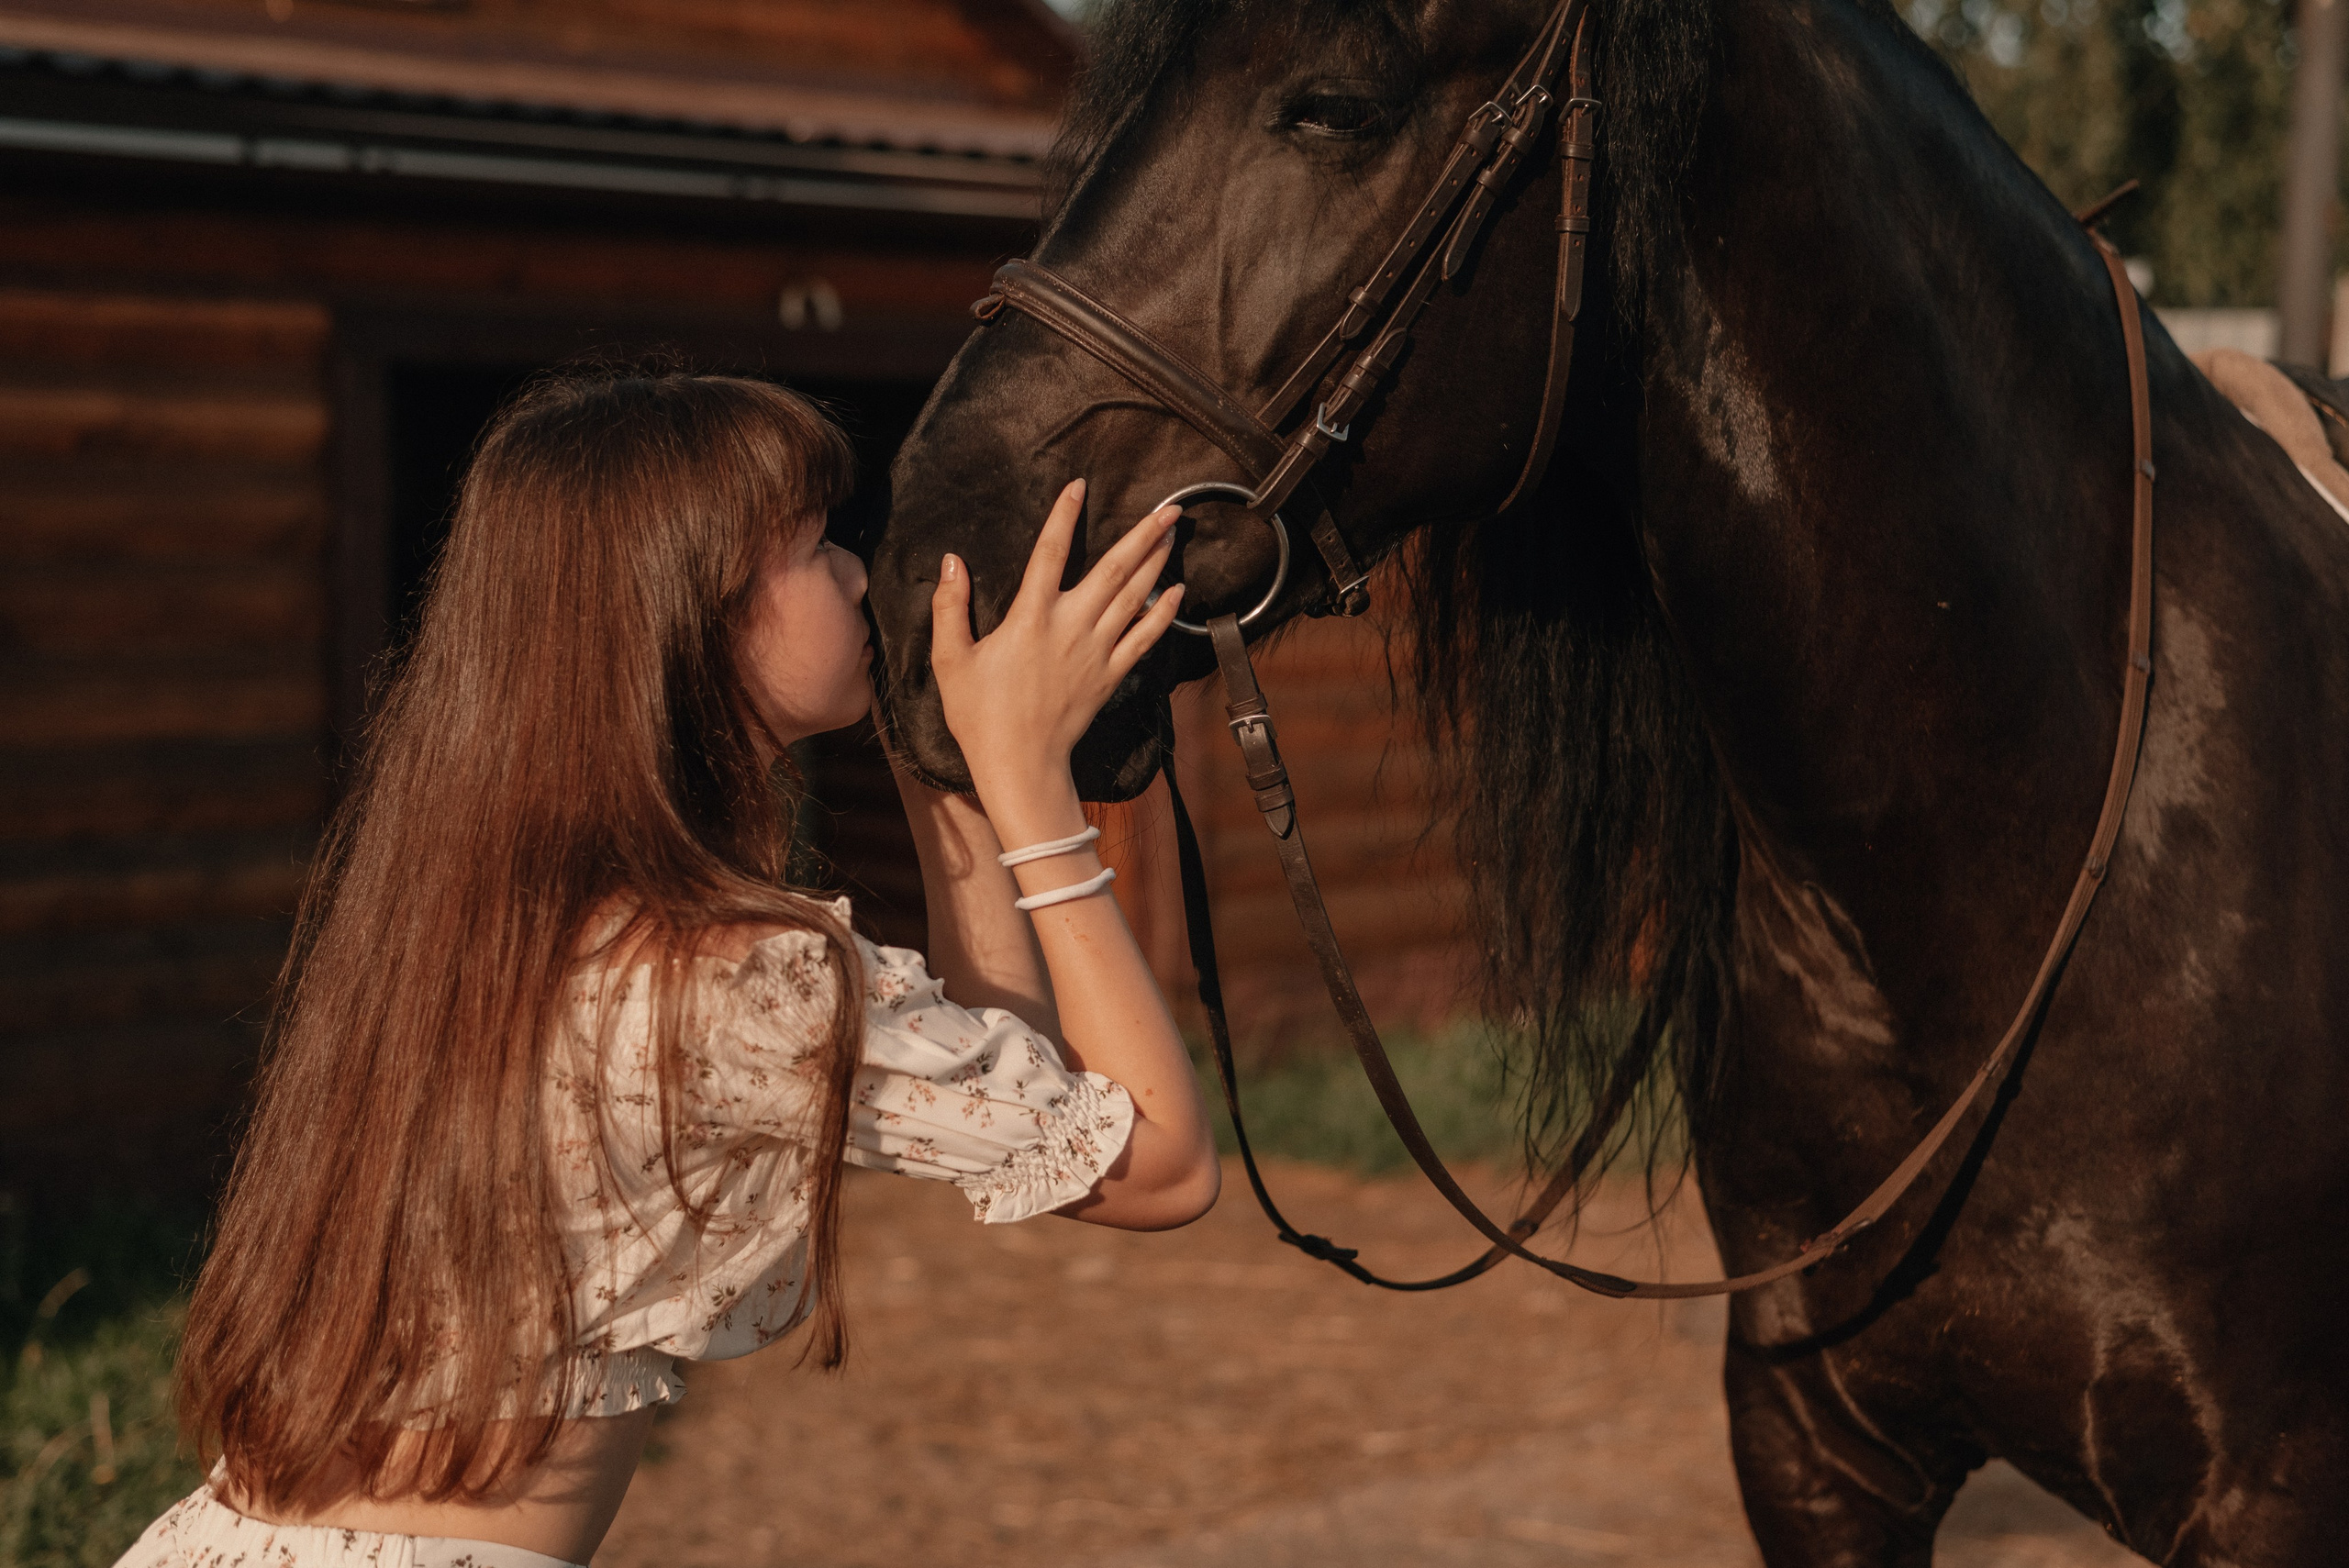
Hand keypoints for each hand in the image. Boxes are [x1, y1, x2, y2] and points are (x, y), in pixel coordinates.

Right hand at [929, 479, 1183, 814]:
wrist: (1020, 765)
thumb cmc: (980, 716)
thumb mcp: (951, 661)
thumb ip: (950, 609)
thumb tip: (952, 563)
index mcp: (1030, 618)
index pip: (1048, 553)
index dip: (1064, 516)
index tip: (1079, 486)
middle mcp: (1070, 627)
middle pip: (1113, 569)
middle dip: (1143, 534)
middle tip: (1170, 506)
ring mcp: (1096, 651)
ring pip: (1134, 596)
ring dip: (1157, 561)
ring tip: (1173, 532)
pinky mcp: (1110, 675)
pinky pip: (1144, 638)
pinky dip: (1163, 612)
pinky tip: (1177, 591)